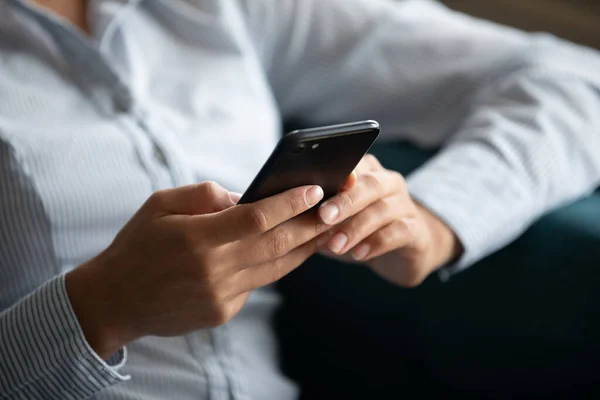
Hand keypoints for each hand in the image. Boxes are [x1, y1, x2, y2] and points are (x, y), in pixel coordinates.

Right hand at [66, 182, 325, 358]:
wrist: (116, 300)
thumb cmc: (138, 244)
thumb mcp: (159, 204)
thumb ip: (204, 195)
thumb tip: (246, 196)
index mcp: (196, 238)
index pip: (256, 217)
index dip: (289, 203)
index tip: (314, 189)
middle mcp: (213, 270)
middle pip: (276, 244)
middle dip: (310, 225)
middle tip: (335, 208)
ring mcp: (220, 295)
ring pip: (275, 267)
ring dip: (303, 247)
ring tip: (324, 230)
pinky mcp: (223, 312)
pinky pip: (256, 283)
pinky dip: (274, 265)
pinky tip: (288, 250)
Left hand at [317, 155, 461, 286]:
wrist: (405, 252)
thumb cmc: (361, 230)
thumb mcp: (337, 220)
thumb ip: (318, 213)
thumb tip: (289, 214)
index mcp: (366, 172)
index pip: (353, 164)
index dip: (337, 174)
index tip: (317, 187)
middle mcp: (389, 183)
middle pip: (370, 184)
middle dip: (344, 201)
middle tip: (323, 217)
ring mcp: (406, 205)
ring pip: (382, 209)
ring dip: (356, 227)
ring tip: (335, 244)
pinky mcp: (417, 230)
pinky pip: (399, 232)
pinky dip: (377, 243)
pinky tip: (359, 254)